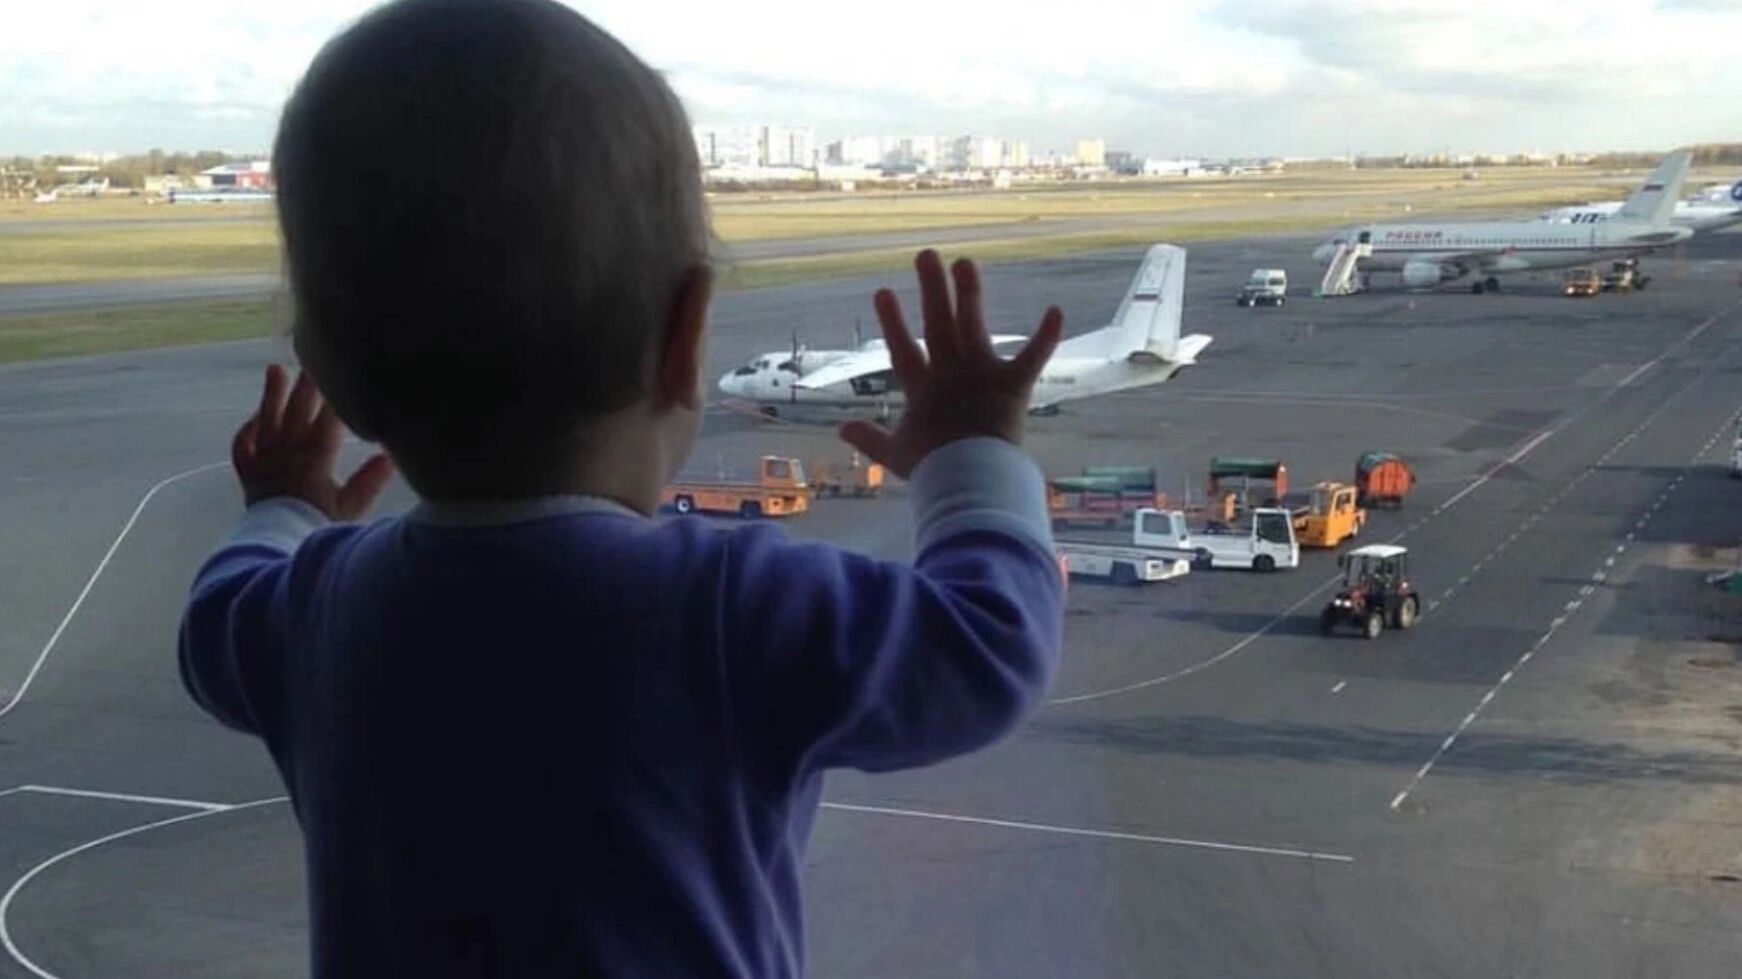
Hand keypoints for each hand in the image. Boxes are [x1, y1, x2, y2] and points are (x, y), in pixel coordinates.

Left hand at [232, 365, 394, 519]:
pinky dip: (247, 430)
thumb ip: (370, 481)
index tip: (344, 376)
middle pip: (297, 413)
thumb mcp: (350, 507)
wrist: (276, 546)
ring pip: (267, 421)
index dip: (336, 399)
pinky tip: (255, 417)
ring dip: (272, 395)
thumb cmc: (316, 526)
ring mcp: (264, 461)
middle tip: (314, 362)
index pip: (327, 422)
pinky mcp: (249, 473)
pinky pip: (243, 446)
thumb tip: (390, 455)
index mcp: (314, 460)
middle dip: (307, 387)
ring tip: (276, 369)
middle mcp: (287, 454)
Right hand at [840, 250, 1061, 477]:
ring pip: (973, 325)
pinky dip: (1047, 335)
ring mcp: (981, 374)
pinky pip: (1033, 356)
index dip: (893, 322)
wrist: (966, 479)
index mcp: (923, 389)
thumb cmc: (932, 472)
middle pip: (939, 324)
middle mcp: (950, 373)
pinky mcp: (1012, 384)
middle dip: (932, 289)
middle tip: (927, 254)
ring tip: (965, 262)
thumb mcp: (896, 456)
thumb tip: (842, 429)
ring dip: (970, 294)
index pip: (904, 349)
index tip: (882, 291)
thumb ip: (871, 439)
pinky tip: (1057, 309)